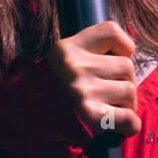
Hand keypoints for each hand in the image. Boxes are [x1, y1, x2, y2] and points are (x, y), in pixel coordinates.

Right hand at [44, 20, 141, 137]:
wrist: (27, 123)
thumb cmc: (53, 92)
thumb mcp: (63, 61)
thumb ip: (90, 53)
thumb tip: (128, 55)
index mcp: (67, 48)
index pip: (111, 31)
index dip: (121, 47)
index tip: (113, 59)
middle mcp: (74, 67)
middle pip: (126, 66)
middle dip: (124, 81)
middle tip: (108, 93)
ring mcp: (82, 91)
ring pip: (130, 91)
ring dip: (126, 103)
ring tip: (108, 109)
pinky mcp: (91, 117)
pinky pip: (130, 118)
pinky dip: (130, 125)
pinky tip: (119, 126)